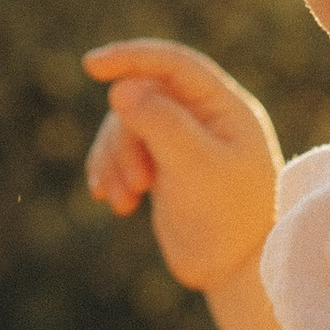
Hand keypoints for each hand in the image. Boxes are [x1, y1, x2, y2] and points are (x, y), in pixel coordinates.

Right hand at [83, 41, 284, 295]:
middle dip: (125, 136)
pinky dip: (113, 173)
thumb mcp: (195, 166)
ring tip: (124, 201)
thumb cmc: (229, 217)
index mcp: (224, 108)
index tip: (92, 66)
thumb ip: (161, 124)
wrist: (237, 271)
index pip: (174, 65)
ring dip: (116, 160)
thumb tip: (121, 88)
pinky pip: (124, 154)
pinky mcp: (164, 170)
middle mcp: (204, 119)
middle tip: (137, 181)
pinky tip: (115, 202)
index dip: (132, 58)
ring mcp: (182, 143)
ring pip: (127, 127)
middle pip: (142, 99)